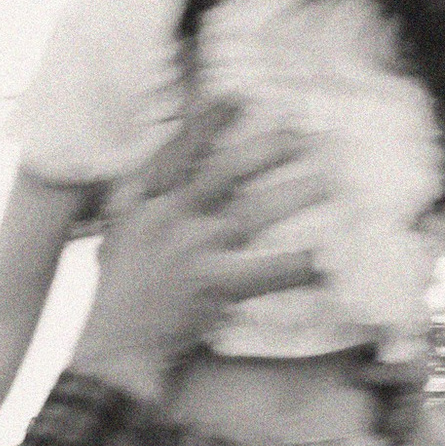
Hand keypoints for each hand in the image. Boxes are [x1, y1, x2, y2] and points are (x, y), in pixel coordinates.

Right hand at [75, 103, 329, 398]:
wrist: (116, 346)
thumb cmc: (120, 289)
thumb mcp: (119, 231)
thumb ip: (143, 196)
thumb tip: (170, 163)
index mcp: (145, 200)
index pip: (180, 150)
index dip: (209, 121)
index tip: (239, 99)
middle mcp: (169, 216)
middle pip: (226, 171)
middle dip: (268, 150)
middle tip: (305, 136)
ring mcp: (192, 250)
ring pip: (254, 213)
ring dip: (294, 195)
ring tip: (328, 183)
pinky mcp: (212, 285)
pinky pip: (264, 273)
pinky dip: (293, 268)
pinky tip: (322, 260)